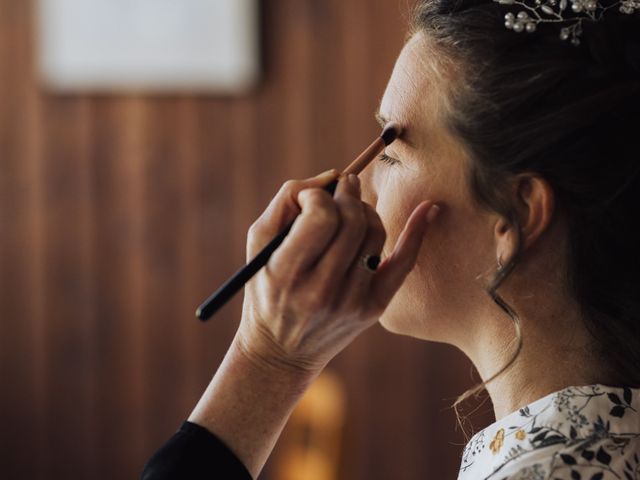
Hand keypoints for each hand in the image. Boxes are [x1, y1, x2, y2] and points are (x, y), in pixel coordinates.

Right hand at [235, 169, 439, 376]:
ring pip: (375, 234)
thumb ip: (286, 200)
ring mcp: (352, 302)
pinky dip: (417, 233)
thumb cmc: (266, 287)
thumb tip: (332, 176)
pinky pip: (403, 263)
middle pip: (352, 221)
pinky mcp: (374, 308)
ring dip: (366, 209)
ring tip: (352, 210)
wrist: (281, 351)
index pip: (320, 217)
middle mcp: (322, 291)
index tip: (312, 197)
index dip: (319, 195)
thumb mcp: (258, 244)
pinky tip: (429, 209)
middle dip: (348, 193)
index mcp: (288, 273)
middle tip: (343, 186)